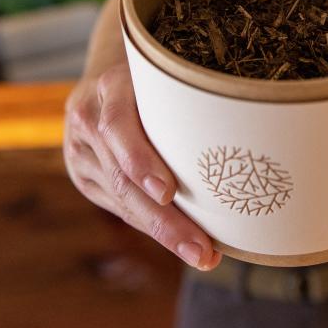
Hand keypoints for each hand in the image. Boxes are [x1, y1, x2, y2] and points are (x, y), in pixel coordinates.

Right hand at [63, 64, 222, 270]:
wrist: (111, 74)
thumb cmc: (159, 76)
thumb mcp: (168, 73)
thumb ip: (190, 97)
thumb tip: (248, 135)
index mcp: (110, 84)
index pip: (116, 126)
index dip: (140, 160)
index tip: (168, 193)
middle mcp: (86, 116)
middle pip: (121, 177)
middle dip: (163, 220)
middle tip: (201, 250)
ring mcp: (79, 148)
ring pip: (121, 199)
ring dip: (163, 231)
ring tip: (202, 254)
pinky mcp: (83, 174)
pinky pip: (119, 206)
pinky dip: (150, 224)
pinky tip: (179, 240)